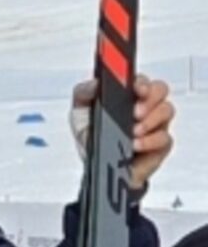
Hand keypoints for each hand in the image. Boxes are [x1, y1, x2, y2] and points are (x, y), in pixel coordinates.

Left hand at [71, 75, 175, 191]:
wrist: (95, 166)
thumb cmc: (91, 135)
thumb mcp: (80, 112)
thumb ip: (83, 93)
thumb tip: (94, 83)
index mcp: (127, 94)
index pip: (141, 80)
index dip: (142, 82)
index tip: (136, 89)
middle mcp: (145, 105)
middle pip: (160, 90)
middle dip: (150, 99)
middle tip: (135, 112)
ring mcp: (155, 123)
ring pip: (166, 111)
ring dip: (150, 120)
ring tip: (133, 131)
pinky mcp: (160, 144)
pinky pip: (164, 138)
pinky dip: (149, 141)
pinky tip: (136, 145)